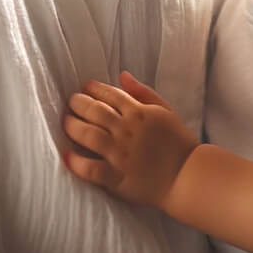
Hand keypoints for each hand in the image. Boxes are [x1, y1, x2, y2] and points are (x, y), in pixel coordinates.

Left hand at [62, 71, 198, 209]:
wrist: (187, 175)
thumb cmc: (178, 142)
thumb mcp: (164, 109)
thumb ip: (142, 91)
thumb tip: (122, 75)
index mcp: (139, 112)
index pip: (110, 94)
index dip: (94, 88)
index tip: (84, 87)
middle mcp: (126, 130)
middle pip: (94, 111)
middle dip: (78, 103)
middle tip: (71, 101)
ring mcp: (120, 153)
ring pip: (88, 135)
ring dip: (73, 126)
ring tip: (65, 121)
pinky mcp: (117, 177)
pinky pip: (91, 168)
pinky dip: (76, 162)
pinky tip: (66, 156)